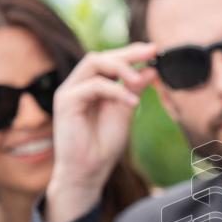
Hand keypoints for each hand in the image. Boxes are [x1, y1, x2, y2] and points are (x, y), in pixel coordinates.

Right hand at [45, 43, 157, 221]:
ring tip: (139, 80)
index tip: (155, 49)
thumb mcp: (125, 112)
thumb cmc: (104, 145)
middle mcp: (78, 85)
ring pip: (93, 63)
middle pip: (101, 56)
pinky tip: (132, 103)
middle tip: (152, 52)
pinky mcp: (66, 102)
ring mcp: (70, 92)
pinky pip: (92, 86)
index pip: (110, 61)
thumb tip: (151, 70)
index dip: (132, 52)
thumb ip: (134, 90)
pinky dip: (115, 91)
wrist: (88, 172)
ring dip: (120, 68)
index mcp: (92, 86)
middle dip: (128, 53)